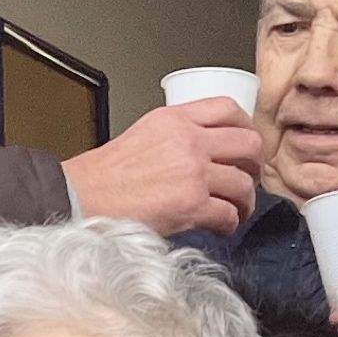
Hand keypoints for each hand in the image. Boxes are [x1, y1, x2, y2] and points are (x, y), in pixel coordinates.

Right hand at [65, 99, 263, 236]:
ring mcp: (192, 173)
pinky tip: (220, 227)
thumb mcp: (144, 132)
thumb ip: (178, 133)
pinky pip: (229, 215)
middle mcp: (189, 141)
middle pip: (249, 146)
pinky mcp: (191, 205)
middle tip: (247, 179)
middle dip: (254, 167)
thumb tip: (209, 148)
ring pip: (244, 184)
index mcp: (176, 119)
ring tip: (235, 210)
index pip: (228, 109)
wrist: (83, 197)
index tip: (246, 145)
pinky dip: (230, 224)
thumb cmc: (107, 173)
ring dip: (245, 201)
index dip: (247, 127)